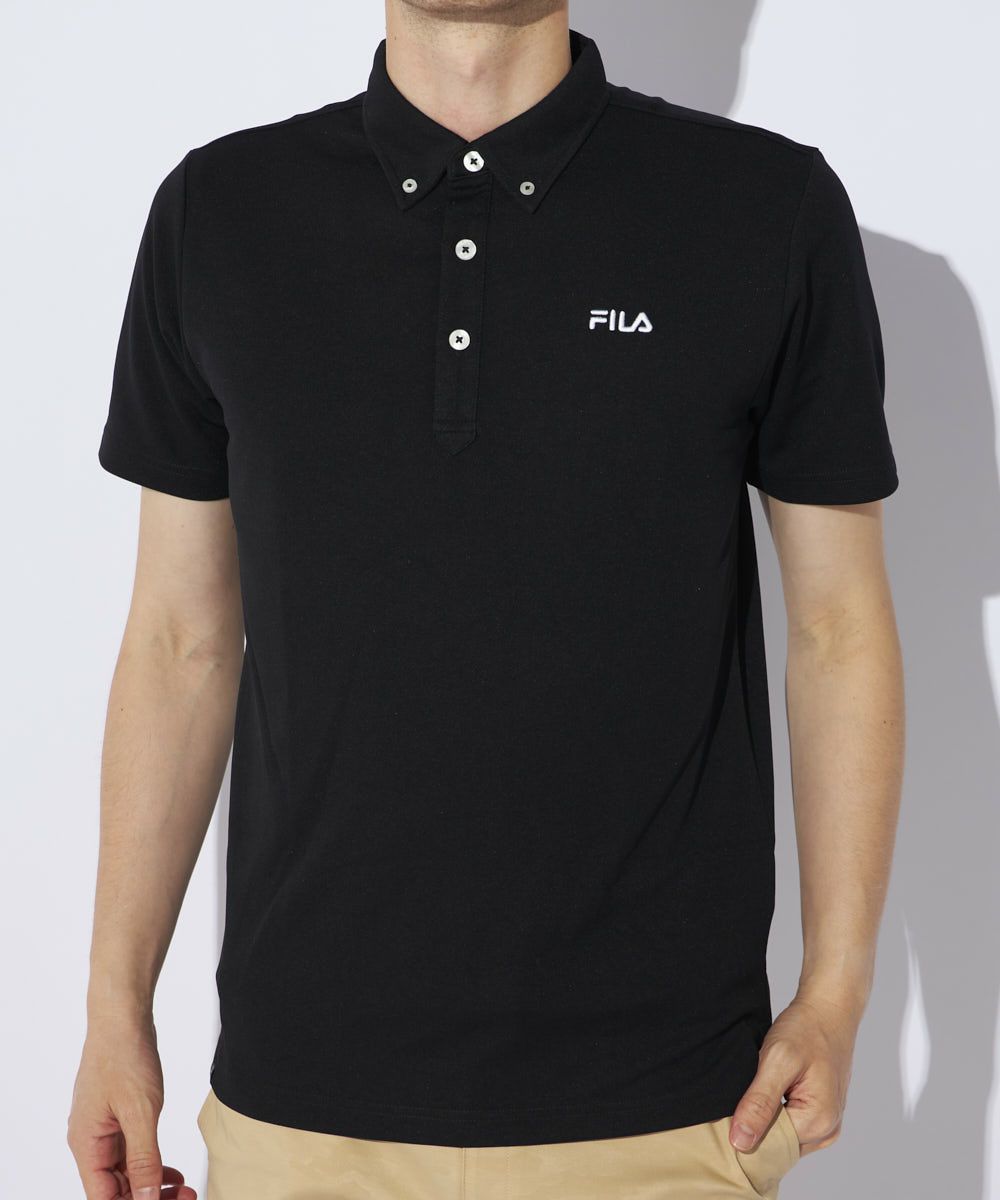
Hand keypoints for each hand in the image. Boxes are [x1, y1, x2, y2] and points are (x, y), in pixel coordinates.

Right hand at [67, 1014, 195, 1199]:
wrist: (122, 1016)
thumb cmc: (124, 1056)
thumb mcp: (140, 1111)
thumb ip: (144, 1159)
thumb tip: (145, 1199)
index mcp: (87, 1145)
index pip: (104, 1197)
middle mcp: (90, 1142)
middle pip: (115, 1189)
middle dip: (148, 1198)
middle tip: (184, 1199)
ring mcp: (103, 1129)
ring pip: (125, 1172)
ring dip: (152, 1185)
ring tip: (182, 1191)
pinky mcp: (117, 1116)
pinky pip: (131, 1152)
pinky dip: (151, 1164)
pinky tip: (172, 1173)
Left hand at [729, 990, 862, 1157]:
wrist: (828, 1009)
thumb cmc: (806, 1030)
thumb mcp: (777, 1061)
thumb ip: (759, 1103)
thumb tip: (740, 1142)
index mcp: (818, 1123)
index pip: (769, 1148)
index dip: (745, 1130)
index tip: (731, 1106)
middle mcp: (827, 1131)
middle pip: (778, 1145)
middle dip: (756, 1124)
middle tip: (743, 1091)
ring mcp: (826, 1124)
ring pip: (783, 1136)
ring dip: (766, 1116)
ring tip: (758, 1086)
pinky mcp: (821, 1114)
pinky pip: (791, 1124)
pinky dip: (776, 1111)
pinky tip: (769, 1089)